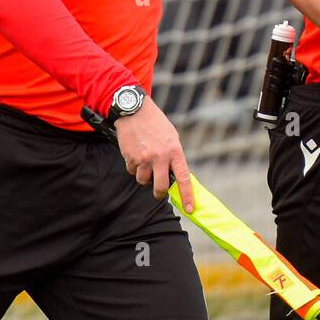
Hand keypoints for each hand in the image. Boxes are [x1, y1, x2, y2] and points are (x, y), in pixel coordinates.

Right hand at [115, 96, 194, 210]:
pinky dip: (133, 166)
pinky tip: (135, 153)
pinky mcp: (130, 157)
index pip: (183, 178)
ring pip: (143, 180)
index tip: (190, 208)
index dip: (187, 195)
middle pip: (160, 187)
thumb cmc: (156, 124)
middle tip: (159, 192)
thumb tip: (175, 175)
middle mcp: (160, 157)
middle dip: (159, 193)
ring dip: (143, 175)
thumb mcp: (171, 138)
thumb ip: (173, 156)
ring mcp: (144, 158)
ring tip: (144, 160)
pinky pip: (132, 171)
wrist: (135, 110)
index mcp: (175, 151)